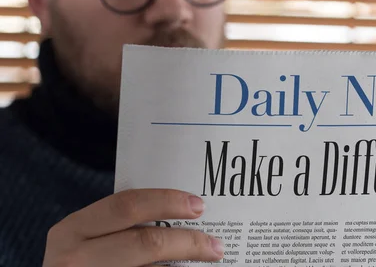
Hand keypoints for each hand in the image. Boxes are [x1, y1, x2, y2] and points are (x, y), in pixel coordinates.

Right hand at [43, 189, 223, 266]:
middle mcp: (74, 258)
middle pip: (145, 243)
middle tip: (216, 243)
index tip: (198, 205)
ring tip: (210, 258)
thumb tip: (180, 211)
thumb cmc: (81, 262)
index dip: (167, 202)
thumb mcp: (88, 238)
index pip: (127, 205)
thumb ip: (120, 225)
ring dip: (186, 265)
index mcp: (72, 230)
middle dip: (188, 241)